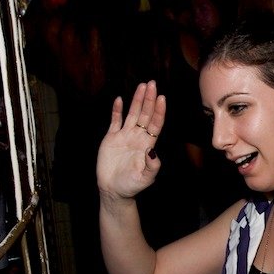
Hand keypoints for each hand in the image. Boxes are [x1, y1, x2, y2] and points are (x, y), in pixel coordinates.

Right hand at [97, 81, 165, 200]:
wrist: (114, 190)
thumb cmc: (132, 185)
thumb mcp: (146, 178)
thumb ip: (152, 166)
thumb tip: (153, 150)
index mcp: (148, 144)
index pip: (155, 124)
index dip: (158, 111)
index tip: (161, 98)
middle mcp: (138, 137)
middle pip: (145, 114)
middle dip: (149, 99)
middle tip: (152, 83)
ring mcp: (124, 136)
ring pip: (132, 114)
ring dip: (137, 100)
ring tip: (142, 86)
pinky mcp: (111, 139)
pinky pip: (115, 121)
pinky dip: (117, 110)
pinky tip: (120, 99)